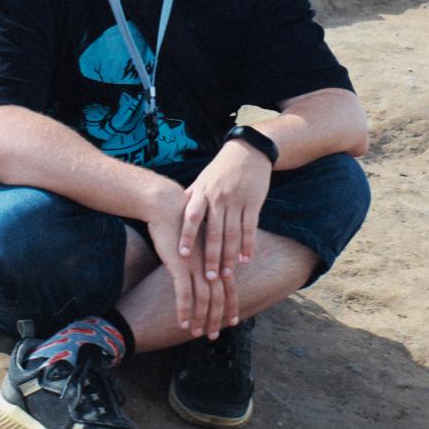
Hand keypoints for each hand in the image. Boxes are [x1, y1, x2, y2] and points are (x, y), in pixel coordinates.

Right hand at [147, 191, 237, 339]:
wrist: (167, 207)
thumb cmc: (180, 224)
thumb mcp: (197, 241)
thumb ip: (203, 256)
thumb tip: (205, 269)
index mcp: (216, 257)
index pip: (229, 286)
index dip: (232, 305)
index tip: (233, 321)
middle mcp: (210, 263)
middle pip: (219, 296)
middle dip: (218, 318)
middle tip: (214, 335)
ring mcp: (196, 265)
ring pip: (203, 299)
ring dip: (201, 319)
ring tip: (197, 334)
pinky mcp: (180, 266)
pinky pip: (184, 294)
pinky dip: (184, 311)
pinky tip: (181, 323)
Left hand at [179, 141, 271, 293]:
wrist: (248, 151)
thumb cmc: (220, 168)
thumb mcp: (202, 179)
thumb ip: (190, 197)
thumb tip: (174, 213)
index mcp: (203, 192)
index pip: (192, 217)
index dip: (186, 235)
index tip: (181, 255)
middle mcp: (219, 197)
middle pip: (214, 231)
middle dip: (211, 256)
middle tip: (209, 277)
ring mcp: (237, 200)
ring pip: (233, 233)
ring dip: (230, 256)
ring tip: (227, 274)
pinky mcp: (254, 202)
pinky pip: (250, 227)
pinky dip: (249, 245)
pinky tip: (246, 259)